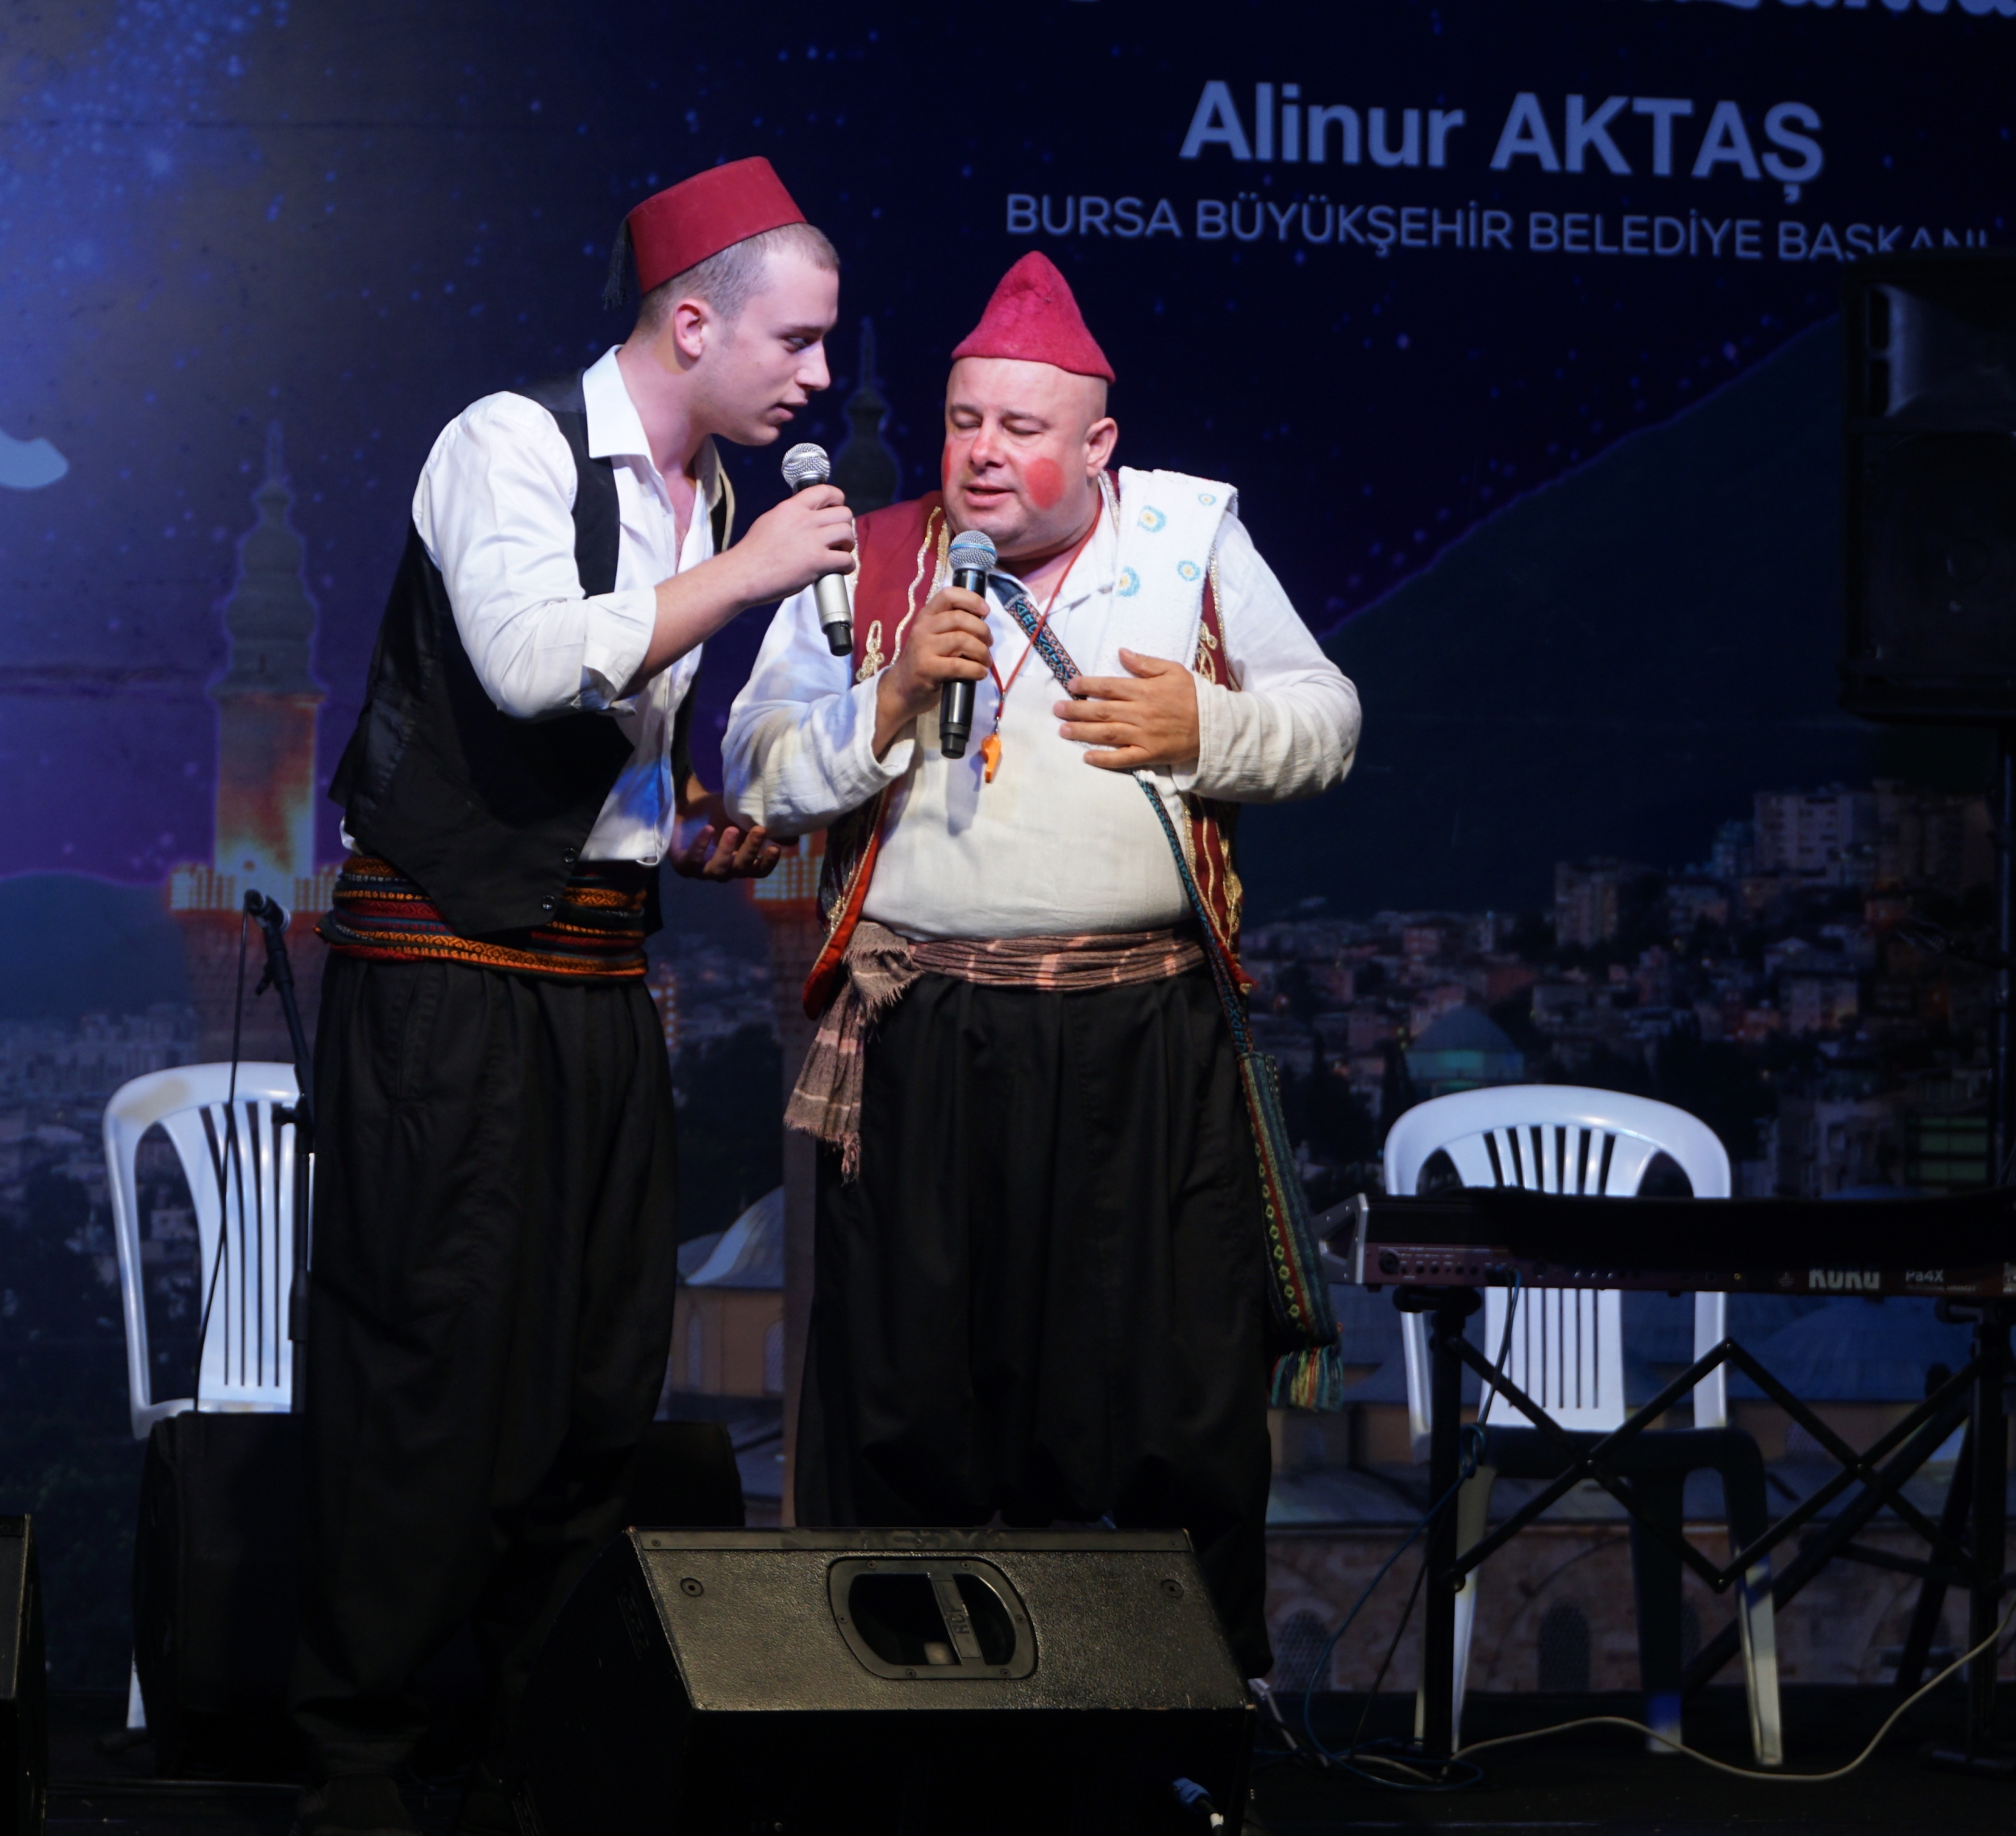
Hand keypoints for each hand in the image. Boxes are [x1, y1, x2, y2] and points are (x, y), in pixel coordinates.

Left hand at [671, 791, 782, 881]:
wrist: (690, 806)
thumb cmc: (721, 814)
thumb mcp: (745, 818)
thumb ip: (766, 829)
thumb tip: (793, 840)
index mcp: (742, 863)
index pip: (758, 871)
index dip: (767, 863)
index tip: (774, 848)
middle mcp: (725, 871)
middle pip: (741, 869)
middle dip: (750, 850)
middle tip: (758, 829)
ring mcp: (704, 870)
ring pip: (719, 869)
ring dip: (727, 851)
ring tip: (732, 829)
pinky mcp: (683, 864)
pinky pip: (693, 860)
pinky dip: (701, 846)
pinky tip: (708, 829)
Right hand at [729, 484, 854, 606]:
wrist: (742, 573)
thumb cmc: (752, 553)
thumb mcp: (769, 521)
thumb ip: (790, 516)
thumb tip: (804, 516)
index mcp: (791, 508)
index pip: (825, 491)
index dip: (837, 499)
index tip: (838, 507)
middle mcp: (804, 520)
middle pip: (843, 513)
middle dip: (845, 525)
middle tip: (839, 537)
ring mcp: (812, 541)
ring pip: (847, 533)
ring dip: (848, 544)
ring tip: (840, 552)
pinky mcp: (817, 562)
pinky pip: (846, 559)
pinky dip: (848, 565)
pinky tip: (841, 569)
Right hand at [871, 586, 992, 756]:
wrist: (902, 688)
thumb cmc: (926, 661)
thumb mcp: (934, 636)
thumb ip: (952, 625)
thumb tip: (983, 620)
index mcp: (926, 615)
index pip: (948, 595)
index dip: (971, 599)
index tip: (986, 612)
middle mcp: (922, 627)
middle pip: (960, 618)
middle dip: (982, 631)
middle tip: (989, 644)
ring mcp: (923, 647)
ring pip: (962, 640)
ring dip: (982, 652)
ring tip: (986, 662)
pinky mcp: (927, 668)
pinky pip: (959, 665)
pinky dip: (976, 669)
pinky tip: (980, 673)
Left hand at [1054, 648, 1200, 771]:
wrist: (1215, 726)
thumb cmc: (1195, 696)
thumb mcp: (1174, 671)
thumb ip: (1146, 663)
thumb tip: (1121, 653)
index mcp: (1145, 691)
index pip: (1109, 686)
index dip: (1087, 685)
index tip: (1070, 685)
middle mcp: (1140, 713)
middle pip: (1102, 711)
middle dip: (1076, 709)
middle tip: (1056, 709)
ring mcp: (1143, 735)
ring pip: (1107, 733)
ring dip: (1082, 732)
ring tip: (1062, 730)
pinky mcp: (1149, 754)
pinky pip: (1123, 758)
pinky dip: (1104, 759)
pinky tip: (1087, 757)